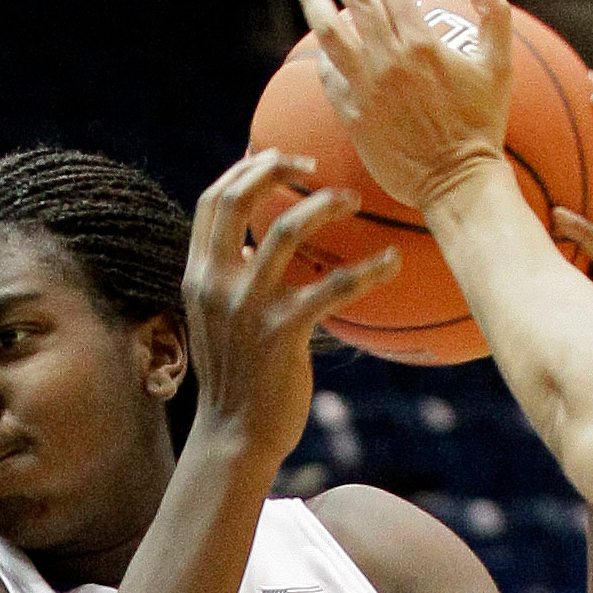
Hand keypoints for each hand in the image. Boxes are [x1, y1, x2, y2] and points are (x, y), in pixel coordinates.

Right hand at [182, 145, 397, 472]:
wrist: (236, 437)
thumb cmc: (237, 381)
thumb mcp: (220, 323)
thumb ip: (231, 282)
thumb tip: (253, 250)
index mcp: (200, 275)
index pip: (213, 201)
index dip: (244, 169)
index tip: (277, 156)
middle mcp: (218, 283)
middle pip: (240, 199)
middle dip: (277, 167)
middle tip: (315, 163)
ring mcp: (249, 307)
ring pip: (286, 231)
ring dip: (324, 206)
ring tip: (355, 199)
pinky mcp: (283, 333)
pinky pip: (331, 289)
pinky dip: (366, 271)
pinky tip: (392, 263)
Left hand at [293, 0, 512, 214]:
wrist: (459, 184)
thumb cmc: (481, 127)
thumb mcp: (498, 67)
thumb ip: (494, 14)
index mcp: (422, 44)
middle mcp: (390, 61)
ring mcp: (367, 89)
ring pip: (330, 32)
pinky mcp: (354, 117)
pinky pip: (330, 76)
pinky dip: (325, 54)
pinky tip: (322, 42)